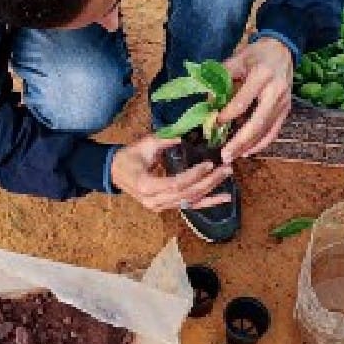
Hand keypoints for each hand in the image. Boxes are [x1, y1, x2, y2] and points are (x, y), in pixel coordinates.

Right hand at [110, 134, 232, 211]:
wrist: (115, 173)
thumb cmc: (129, 157)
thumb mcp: (144, 145)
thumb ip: (164, 141)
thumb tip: (184, 136)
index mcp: (146, 186)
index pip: (176, 183)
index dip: (194, 175)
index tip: (209, 164)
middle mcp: (154, 201)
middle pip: (186, 194)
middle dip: (208, 182)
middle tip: (226, 168)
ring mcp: (160, 206)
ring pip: (190, 201)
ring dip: (211, 191)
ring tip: (228, 179)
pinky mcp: (167, 207)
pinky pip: (189, 206)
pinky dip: (207, 202)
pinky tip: (223, 198)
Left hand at [218, 37, 293, 160]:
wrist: (282, 51)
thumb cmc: (256, 55)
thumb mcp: (237, 59)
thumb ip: (222, 80)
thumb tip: (209, 104)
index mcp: (262, 76)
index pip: (242, 101)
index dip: (227, 115)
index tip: (213, 124)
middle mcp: (275, 91)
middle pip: (257, 122)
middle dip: (240, 141)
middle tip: (224, 155)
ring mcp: (283, 103)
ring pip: (266, 131)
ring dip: (249, 146)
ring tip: (232, 156)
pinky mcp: (286, 110)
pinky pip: (274, 132)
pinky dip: (261, 144)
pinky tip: (248, 151)